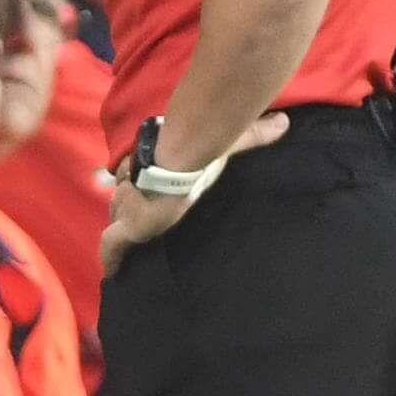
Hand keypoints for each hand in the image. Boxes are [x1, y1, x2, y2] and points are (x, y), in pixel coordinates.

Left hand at [96, 110, 288, 272]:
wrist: (181, 159)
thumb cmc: (198, 151)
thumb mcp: (227, 144)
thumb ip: (253, 134)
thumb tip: (283, 122)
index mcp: (151, 168)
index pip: (138, 179)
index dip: (138, 188)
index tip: (146, 196)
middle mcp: (134, 188)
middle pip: (123, 202)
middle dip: (128, 210)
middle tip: (138, 226)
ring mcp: (127, 209)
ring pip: (116, 223)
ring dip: (122, 233)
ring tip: (130, 252)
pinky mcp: (127, 228)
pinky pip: (112, 248)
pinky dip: (112, 258)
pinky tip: (113, 273)